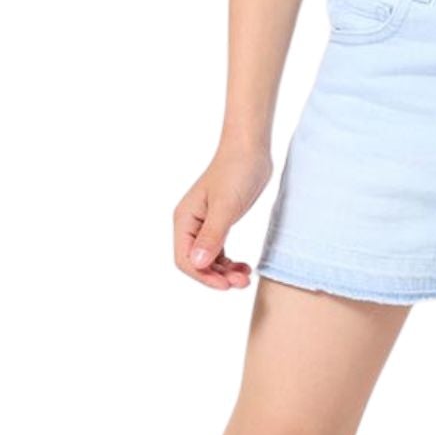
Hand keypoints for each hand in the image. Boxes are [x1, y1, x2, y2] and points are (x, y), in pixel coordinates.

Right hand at [174, 138, 273, 290]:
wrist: (251, 150)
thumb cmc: (236, 172)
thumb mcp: (226, 207)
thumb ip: (212, 236)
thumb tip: (197, 264)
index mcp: (185, 219)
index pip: (184, 259)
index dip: (203, 276)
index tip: (225, 285)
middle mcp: (191, 224)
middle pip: (197, 263)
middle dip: (217, 277)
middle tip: (242, 283)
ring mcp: (205, 224)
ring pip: (209, 260)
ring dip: (225, 272)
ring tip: (245, 277)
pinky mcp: (220, 223)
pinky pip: (219, 251)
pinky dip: (230, 263)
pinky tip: (244, 267)